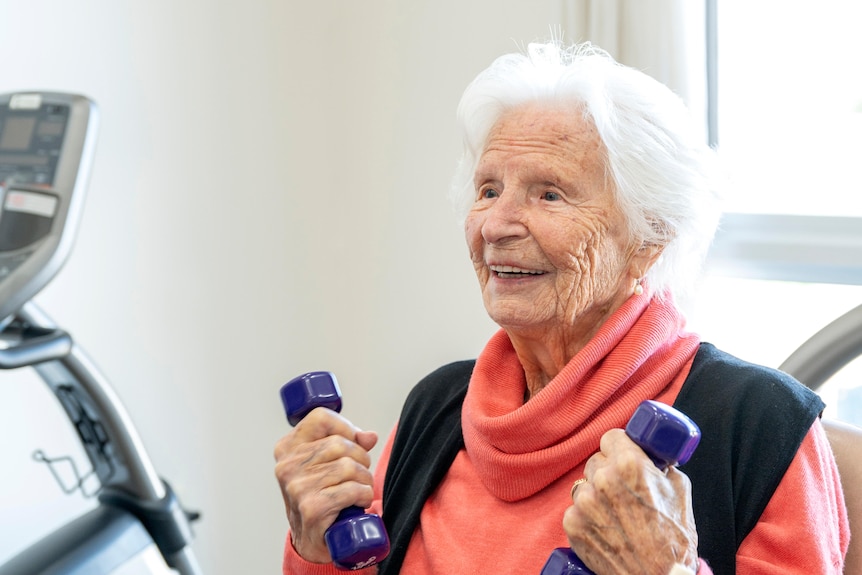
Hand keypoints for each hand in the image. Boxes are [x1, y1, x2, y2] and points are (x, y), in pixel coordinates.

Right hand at [273, 407, 378, 563]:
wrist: (311, 540)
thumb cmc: (319, 496)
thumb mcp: (325, 464)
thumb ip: (347, 444)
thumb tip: (369, 437)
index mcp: (287, 447)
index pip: (320, 418)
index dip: (345, 427)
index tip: (354, 442)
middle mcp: (287, 465)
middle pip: (339, 443)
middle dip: (360, 458)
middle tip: (360, 473)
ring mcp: (297, 487)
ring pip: (348, 467)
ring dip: (364, 480)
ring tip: (360, 489)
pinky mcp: (311, 507)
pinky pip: (351, 490)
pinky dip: (364, 495)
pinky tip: (359, 502)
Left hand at [563, 428, 698, 574]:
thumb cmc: (675, 540)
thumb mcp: (681, 490)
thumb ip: (662, 466)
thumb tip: (654, 455)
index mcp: (630, 464)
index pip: (611, 437)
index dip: (619, 447)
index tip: (622, 455)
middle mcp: (603, 480)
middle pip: (596, 460)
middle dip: (608, 471)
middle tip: (624, 489)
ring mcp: (584, 503)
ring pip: (584, 485)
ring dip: (596, 494)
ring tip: (616, 514)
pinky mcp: (572, 524)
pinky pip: (575, 509)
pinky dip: (587, 516)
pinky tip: (605, 528)